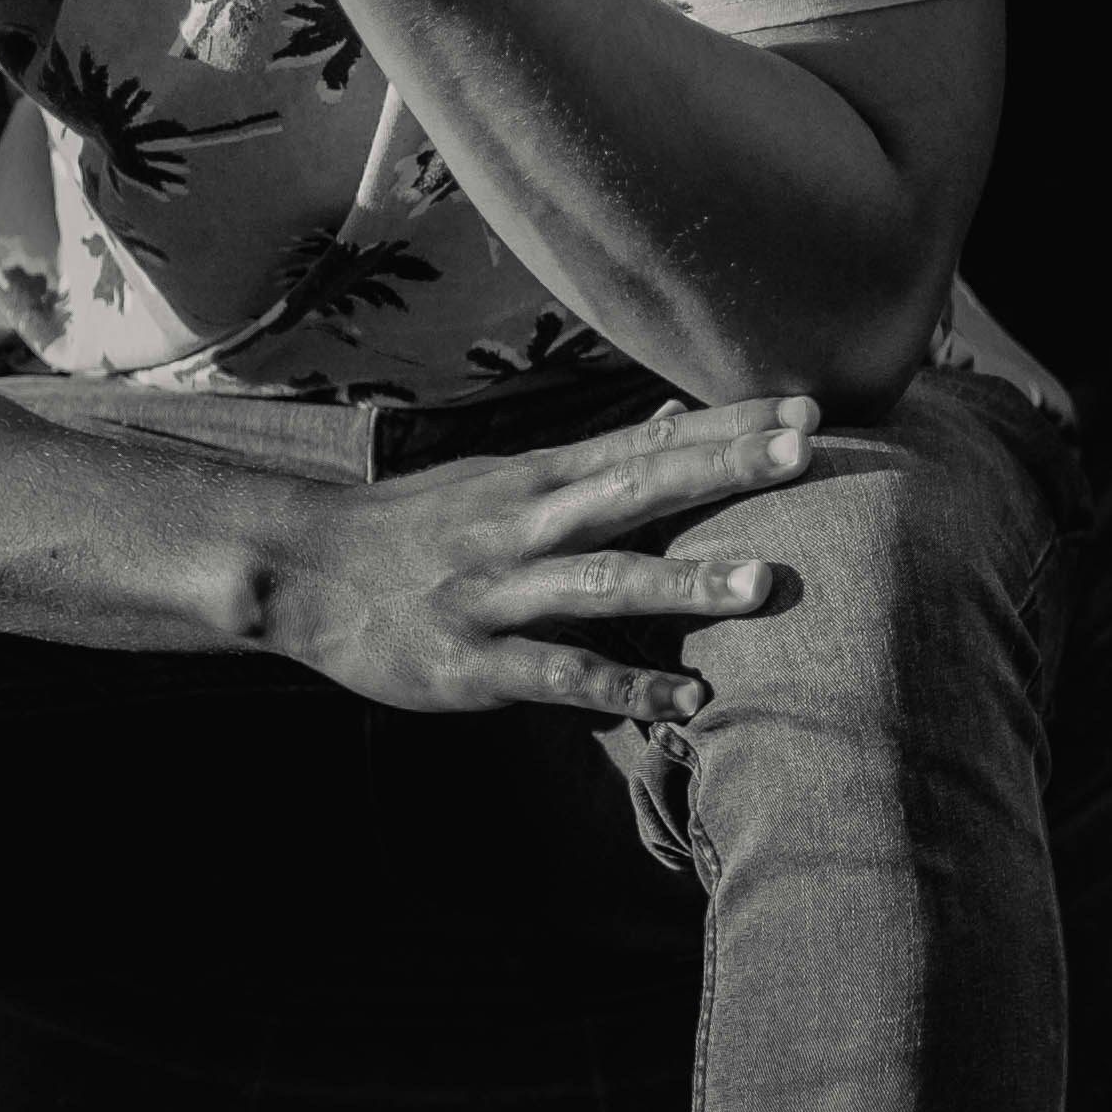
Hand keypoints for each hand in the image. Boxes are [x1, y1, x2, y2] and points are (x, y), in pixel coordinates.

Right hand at [266, 404, 817, 720]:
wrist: (303, 569)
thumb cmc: (418, 525)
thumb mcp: (504, 479)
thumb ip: (594, 463)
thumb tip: (676, 422)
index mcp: (539, 476)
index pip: (650, 441)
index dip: (729, 426)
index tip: (808, 410)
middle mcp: (525, 522)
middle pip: (639, 487)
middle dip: (724, 470)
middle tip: (806, 453)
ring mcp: (498, 591)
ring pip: (602, 579)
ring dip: (683, 579)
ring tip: (761, 582)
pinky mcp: (472, 662)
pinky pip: (558, 674)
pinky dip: (623, 686)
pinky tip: (685, 701)